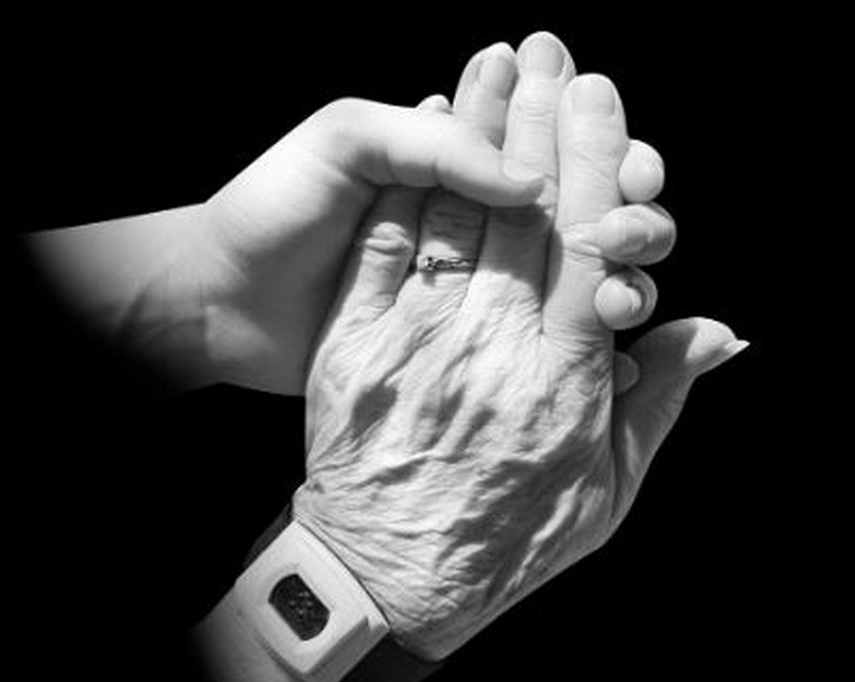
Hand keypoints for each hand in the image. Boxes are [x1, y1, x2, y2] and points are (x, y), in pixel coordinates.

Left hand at [183, 45, 672, 393]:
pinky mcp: (448, 347)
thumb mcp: (341, 144)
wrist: (217, 305)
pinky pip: (524, 347)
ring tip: (625, 301)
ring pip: (563, 284)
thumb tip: (528, 182)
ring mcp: (465, 293)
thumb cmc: (271, 211)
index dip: (596, 148)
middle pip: (576, 216)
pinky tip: (610, 365)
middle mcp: (473, 226)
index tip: (632, 164)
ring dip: (609, 286)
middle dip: (624, 215)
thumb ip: (429, 145)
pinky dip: (566, 352)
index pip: (549, 147)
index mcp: (453, 163)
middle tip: (637, 231)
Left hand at [292, 33, 746, 659]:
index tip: (602, 98)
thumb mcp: (606, 492)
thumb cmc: (510, 542)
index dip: (596, 162)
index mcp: (562, 375)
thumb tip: (718, 329)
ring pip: (455, 215)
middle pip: (522, 212)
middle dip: (537, 121)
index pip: (586, 243)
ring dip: (476, 133)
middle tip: (549, 50)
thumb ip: (662, 403)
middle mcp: (491, 344)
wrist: (387, 581)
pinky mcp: (354, 347)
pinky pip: (384, 251)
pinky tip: (419, 132)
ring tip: (494, 64)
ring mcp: (415, 340)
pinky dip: (405, 186)